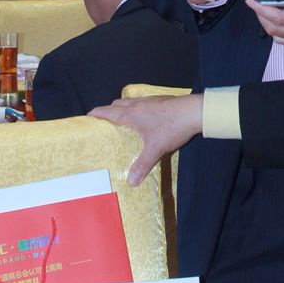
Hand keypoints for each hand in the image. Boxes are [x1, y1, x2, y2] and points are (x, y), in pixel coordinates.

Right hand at [89, 94, 203, 185]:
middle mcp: (139, 104)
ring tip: (123, 120)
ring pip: (131, 101)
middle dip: (109, 110)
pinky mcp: (161, 100)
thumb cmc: (172, 128)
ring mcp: (151, 100)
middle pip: (118, 104)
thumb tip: (131, 181)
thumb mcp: (156, 149)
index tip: (89, 116)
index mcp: (132, 114)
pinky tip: (145, 118)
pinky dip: (137, 108)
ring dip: (124, 108)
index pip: (108, 111)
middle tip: (105, 122)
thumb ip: (142, 165)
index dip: (97, 113)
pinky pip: (143, 102)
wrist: (194, 111)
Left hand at [246, 0, 283, 45]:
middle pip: (274, 28)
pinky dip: (274, 29)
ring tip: (261, 7)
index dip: (264, 10)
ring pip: (276, 35)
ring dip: (266, 23)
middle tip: (253, 1)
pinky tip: (274, 18)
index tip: (253, 0)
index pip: (281, 18)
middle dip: (260, 15)